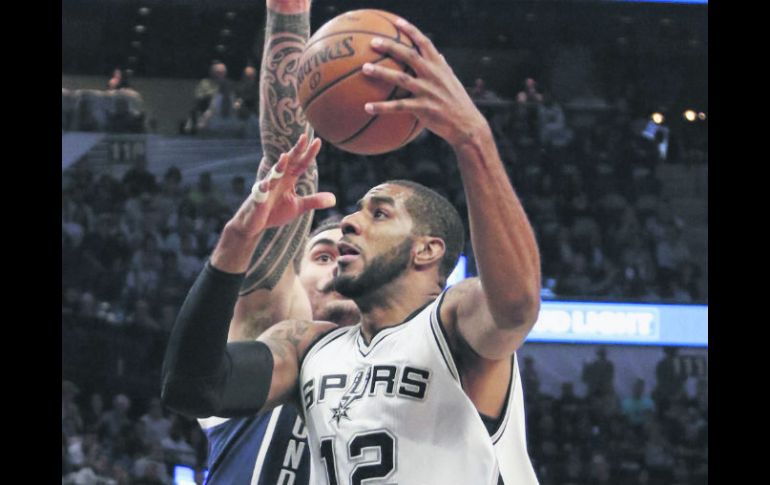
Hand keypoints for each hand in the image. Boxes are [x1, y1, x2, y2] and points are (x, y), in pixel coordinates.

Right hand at [228, 134, 334, 237]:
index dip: (309, 154)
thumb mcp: (298, 206)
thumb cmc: (275, 212)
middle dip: (296, 151)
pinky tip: (265, 185)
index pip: (301, 164)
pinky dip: (263, 188)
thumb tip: (333, 199)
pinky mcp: (258, 199)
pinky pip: (260, 193)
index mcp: (288, 179)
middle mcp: (278, 180)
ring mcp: (267, 188)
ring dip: (279, 166)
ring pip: (273, 175)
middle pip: (288, 162)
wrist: (254, 224)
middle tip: (304, 137)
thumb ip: (314, 201)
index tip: (318, 141)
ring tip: (284, 157)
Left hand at [361, 18, 488, 148]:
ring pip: (401, 78)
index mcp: (439, 66)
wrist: (467, 125)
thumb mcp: (452, 81)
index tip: (396, 22)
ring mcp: (428, 91)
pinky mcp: (423, 109)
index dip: (410, 30)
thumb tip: (438, 55)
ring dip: (382, 72)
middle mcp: (433, 75)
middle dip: (391, 46)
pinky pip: (399, 106)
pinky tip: (367, 107)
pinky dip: (382, 107)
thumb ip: (443, 67)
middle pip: (409, 55)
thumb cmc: (458, 102)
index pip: (425, 42)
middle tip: (373, 42)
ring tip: (365, 68)